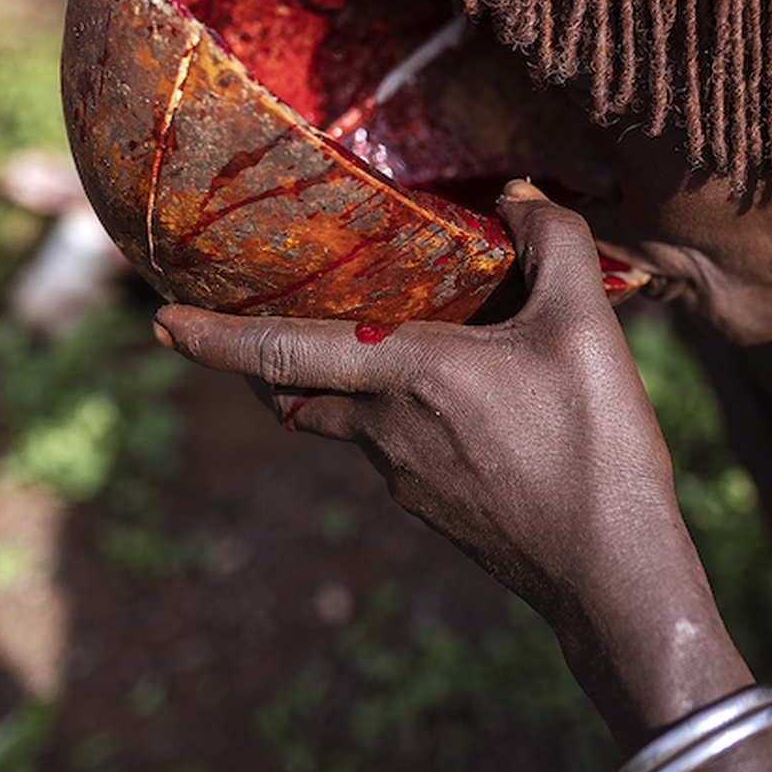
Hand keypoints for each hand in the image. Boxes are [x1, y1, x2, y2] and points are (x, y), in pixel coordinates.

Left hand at [152, 180, 691, 642]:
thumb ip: (553, 241)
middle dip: (255, 361)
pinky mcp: (433, 507)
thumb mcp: (586, 326)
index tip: (158, 320)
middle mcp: (385, 430)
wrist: (612, 578)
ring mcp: (404, 478)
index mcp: (404, 377)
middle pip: (293, 392)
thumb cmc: (595, 450)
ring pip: (341, 420)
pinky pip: (388, 446)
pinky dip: (386, 412)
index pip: (278, 353)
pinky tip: (445, 396)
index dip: (212, 337)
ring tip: (358, 344)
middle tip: (237, 321)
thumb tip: (521, 193)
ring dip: (331, 384)